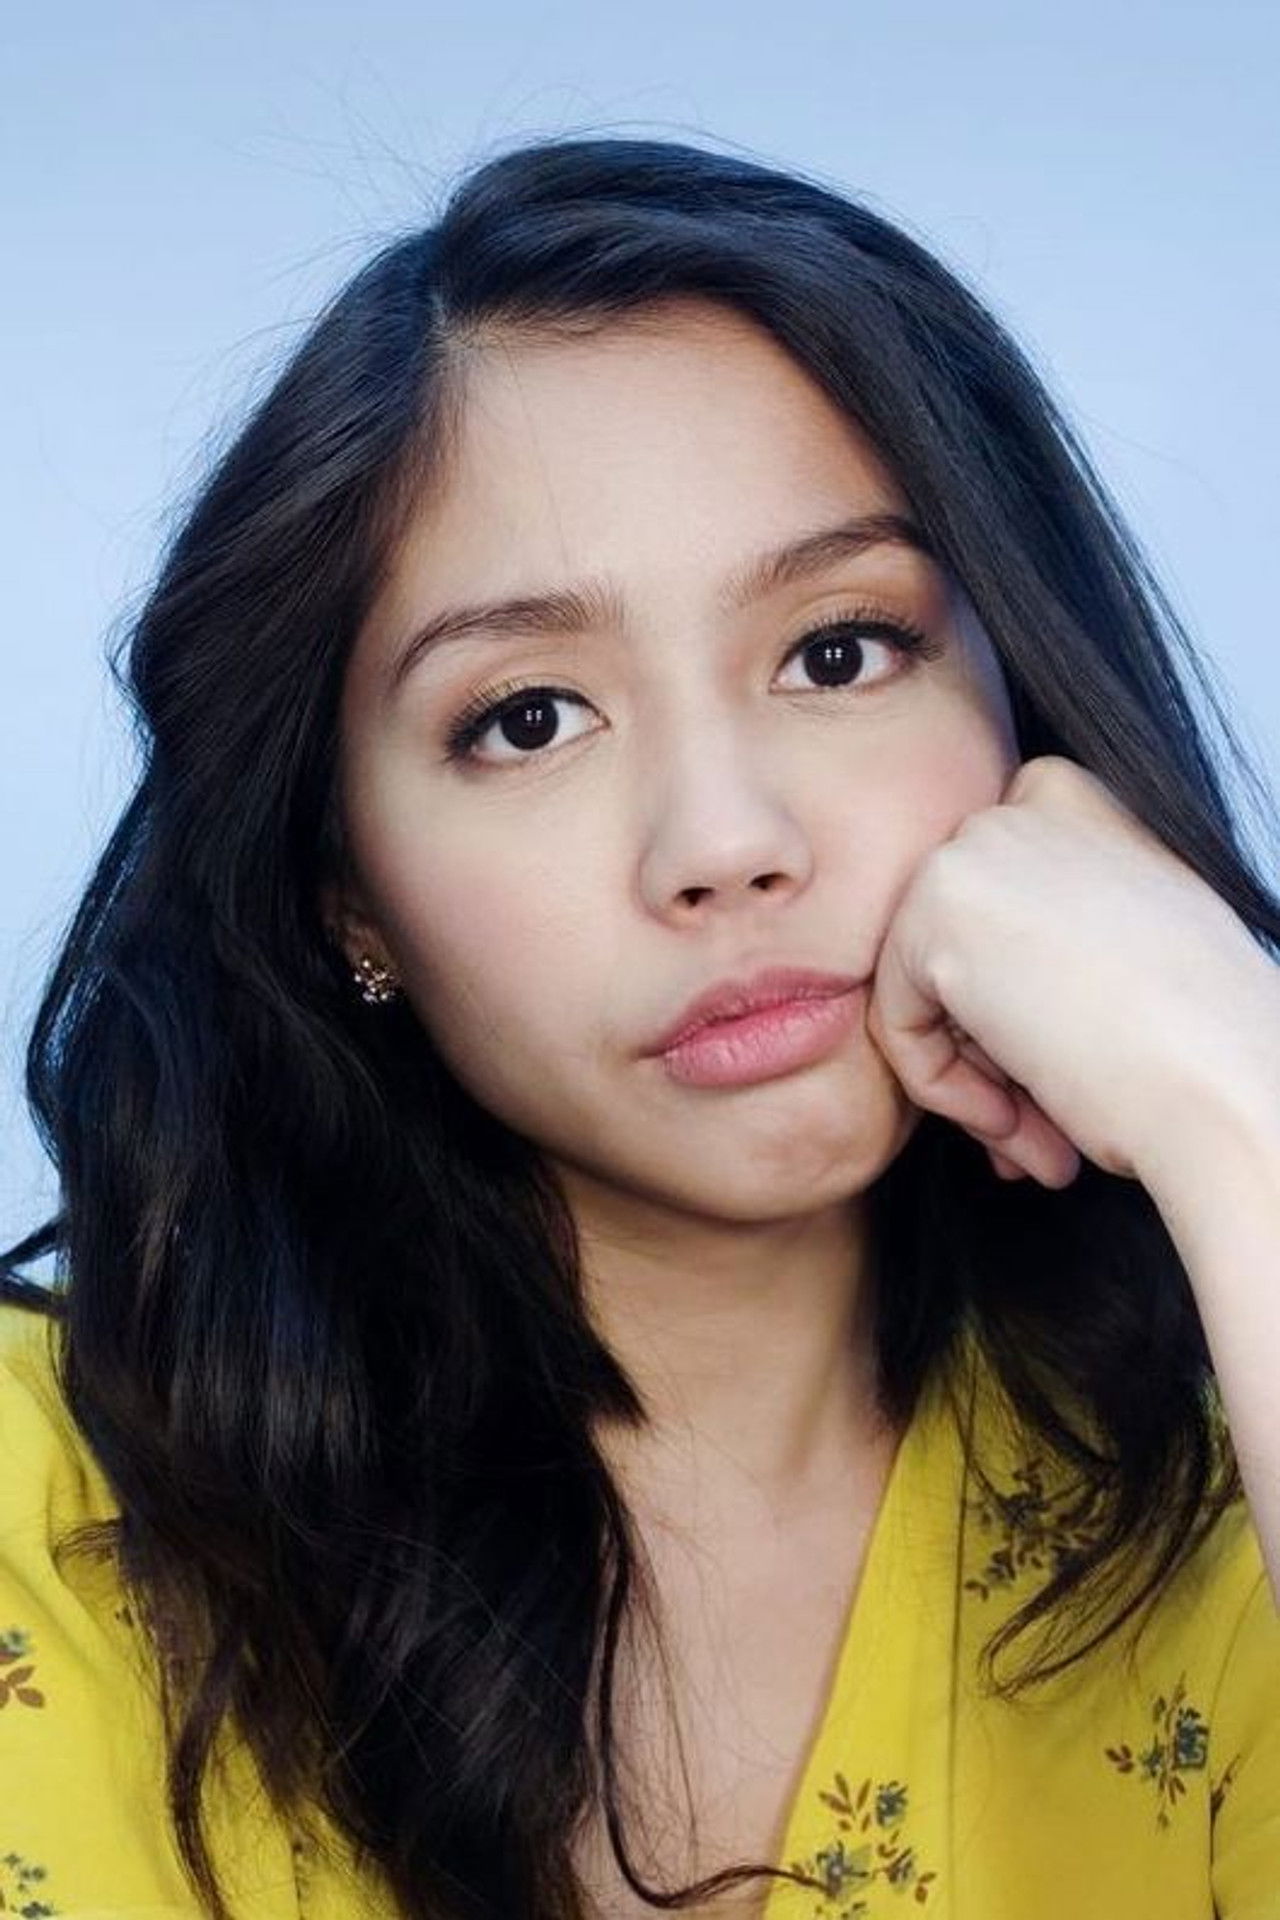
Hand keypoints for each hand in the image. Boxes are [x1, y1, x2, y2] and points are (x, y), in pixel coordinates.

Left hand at [863, 755, 1278, 1188]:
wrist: (1225, 1085)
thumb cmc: (1197, 1040)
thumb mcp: (1119, 953)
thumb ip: (1039, 945)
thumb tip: (982, 995)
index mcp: (1076, 800)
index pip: (991, 912)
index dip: (1018, 1008)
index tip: (1064, 1067)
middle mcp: (1018, 807)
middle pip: (952, 949)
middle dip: (990, 1051)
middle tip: (1041, 1126)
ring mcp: (970, 854)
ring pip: (921, 990)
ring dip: (975, 1079)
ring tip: (1038, 1143)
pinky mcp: (930, 919)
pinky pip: (897, 1025)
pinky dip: (946, 1091)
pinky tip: (1016, 1126)